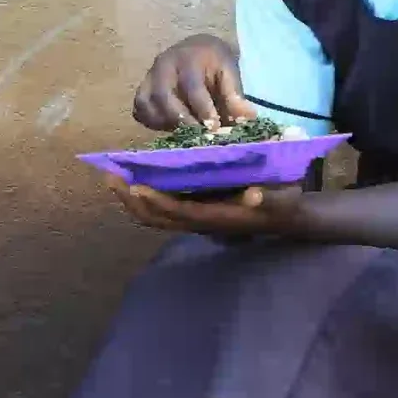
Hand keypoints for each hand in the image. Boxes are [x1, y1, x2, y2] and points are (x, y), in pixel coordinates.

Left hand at [105, 173, 304, 237]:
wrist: (286, 216)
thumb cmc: (282, 202)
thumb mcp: (282, 198)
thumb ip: (269, 198)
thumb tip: (253, 195)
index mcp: (215, 217)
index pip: (178, 211)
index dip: (156, 201)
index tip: (136, 185)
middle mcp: (199, 221)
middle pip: (156, 217)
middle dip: (131, 199)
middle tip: (111, 175)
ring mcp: (193, 218)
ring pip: (153, 216)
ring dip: (131, 199)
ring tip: (113, 177)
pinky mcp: (192, 212)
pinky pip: (160, 210)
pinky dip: (141, 198)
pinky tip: (131, 179)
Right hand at [133, 34, 256, 132]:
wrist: (196, 48)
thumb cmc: (215, 62)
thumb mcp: (229, 71)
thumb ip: (235, 94)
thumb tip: (247, 118)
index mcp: (188, 58)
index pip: (192, 86)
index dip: (202, 109)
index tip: (214, 128)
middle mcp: (163, 65)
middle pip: (163, 96)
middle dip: (180, 119)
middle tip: (197, 135)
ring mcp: (148, 77)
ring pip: (146, 103)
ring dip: (164, 122)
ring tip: (184, 133)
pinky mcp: (142, 89)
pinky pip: (139, 109)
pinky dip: (152, 121)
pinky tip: (170, 128)